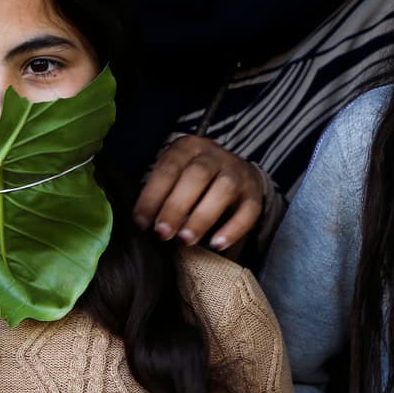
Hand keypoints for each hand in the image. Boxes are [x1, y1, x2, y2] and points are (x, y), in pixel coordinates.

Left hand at [132, 136, 264, 251]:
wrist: (235, 173)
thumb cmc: (192, 180)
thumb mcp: (174, 174)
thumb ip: (160, 192)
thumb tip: (140, 222)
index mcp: (188, 147)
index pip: (168, 168)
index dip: (153, 195)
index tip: (141, 222)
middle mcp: (214, 155)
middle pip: (196, 175)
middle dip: (176, 206)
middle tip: (162, 233)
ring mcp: (236, 172)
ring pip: (223, 189)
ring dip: (202, 217)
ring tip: (186, 240)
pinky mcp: (253, 194)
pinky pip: (248, 211)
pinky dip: (233, 229)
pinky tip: (217, 245)